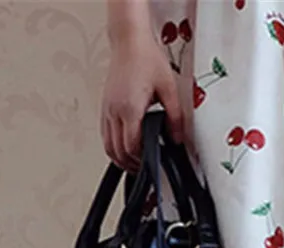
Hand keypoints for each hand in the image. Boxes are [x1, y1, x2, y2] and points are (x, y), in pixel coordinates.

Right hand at [101, 26, 183, 170]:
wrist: (129, 41)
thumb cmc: (146, 59)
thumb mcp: (169, 89)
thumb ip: (175, 118)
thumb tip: (178, 139)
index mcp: (130, 108)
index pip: (132, 147)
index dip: (142, 161)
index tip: (153, 165)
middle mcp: (114, 110)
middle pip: (117, 151)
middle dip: (131, 165)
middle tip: (145, 170)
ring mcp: (107, 108)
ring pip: (108, 145)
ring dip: (120, 158)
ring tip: (136, 163)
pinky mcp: (105, 105)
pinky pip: (105, 134)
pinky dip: (113, 146)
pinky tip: (125, 147)